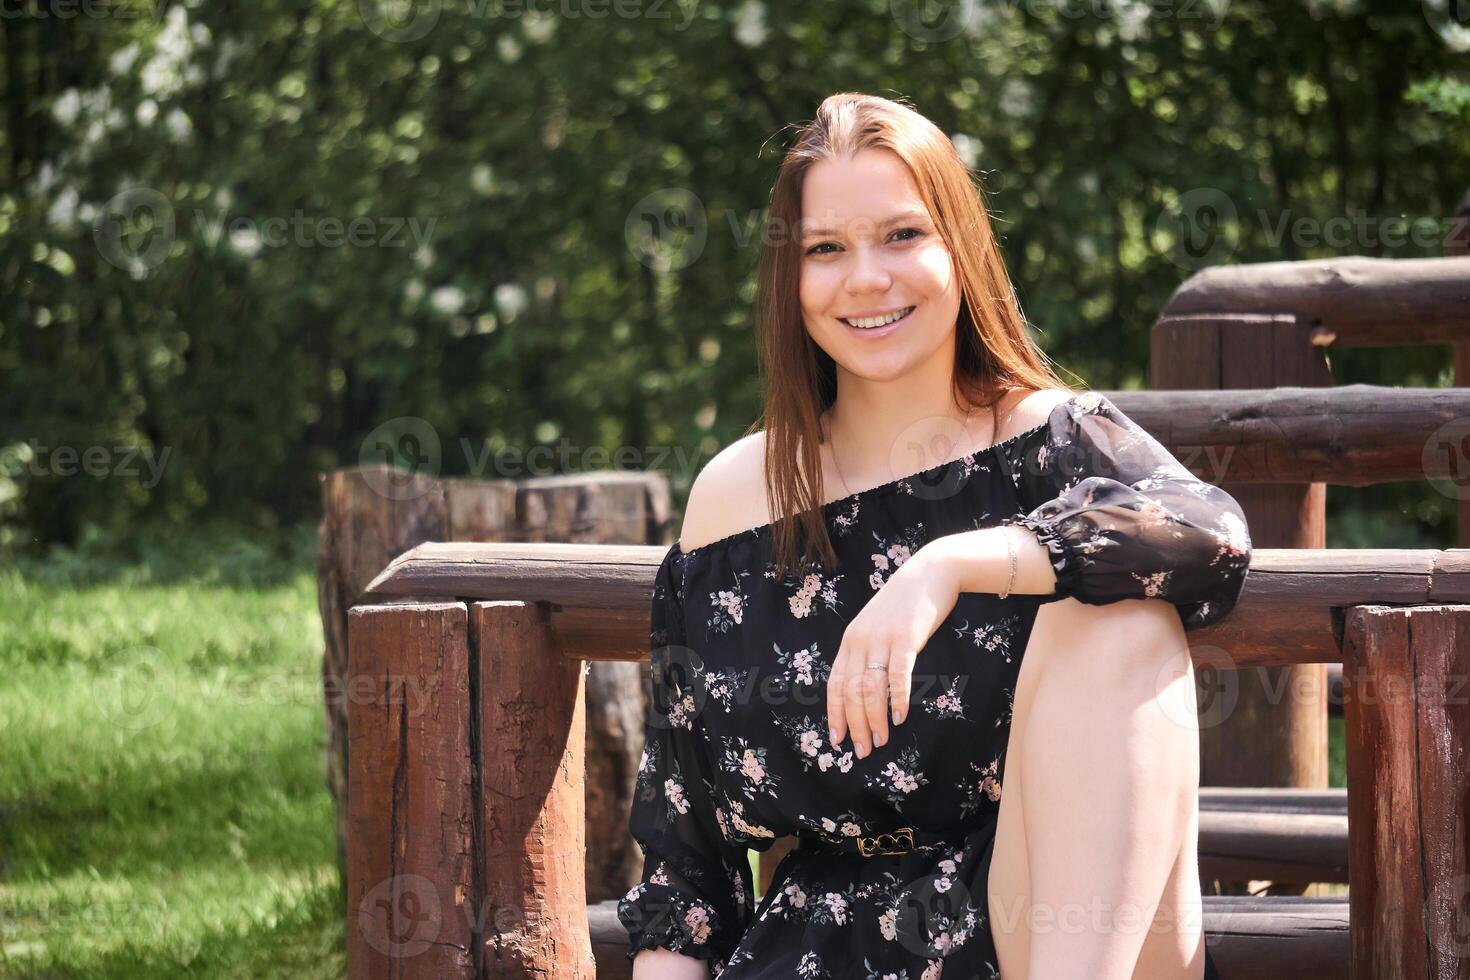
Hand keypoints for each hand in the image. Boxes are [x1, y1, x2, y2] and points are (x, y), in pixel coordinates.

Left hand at [826, 546, 958, 758]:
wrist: (930, 572)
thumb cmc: (905, 604)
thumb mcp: (877, 627)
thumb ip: (868, 652)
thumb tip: (866, 690)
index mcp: (850, 640)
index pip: (836, 684)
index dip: (835, 714)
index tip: (837, 739)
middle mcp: (860, 640)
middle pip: (852, 691)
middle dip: (855, 725)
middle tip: (862, 750)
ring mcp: (883, 638)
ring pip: (871, 688)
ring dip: (874, 719)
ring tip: (881, 741)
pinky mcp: (906, 637)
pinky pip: (898, 674)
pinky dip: (897, 698)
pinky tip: (899, 717)